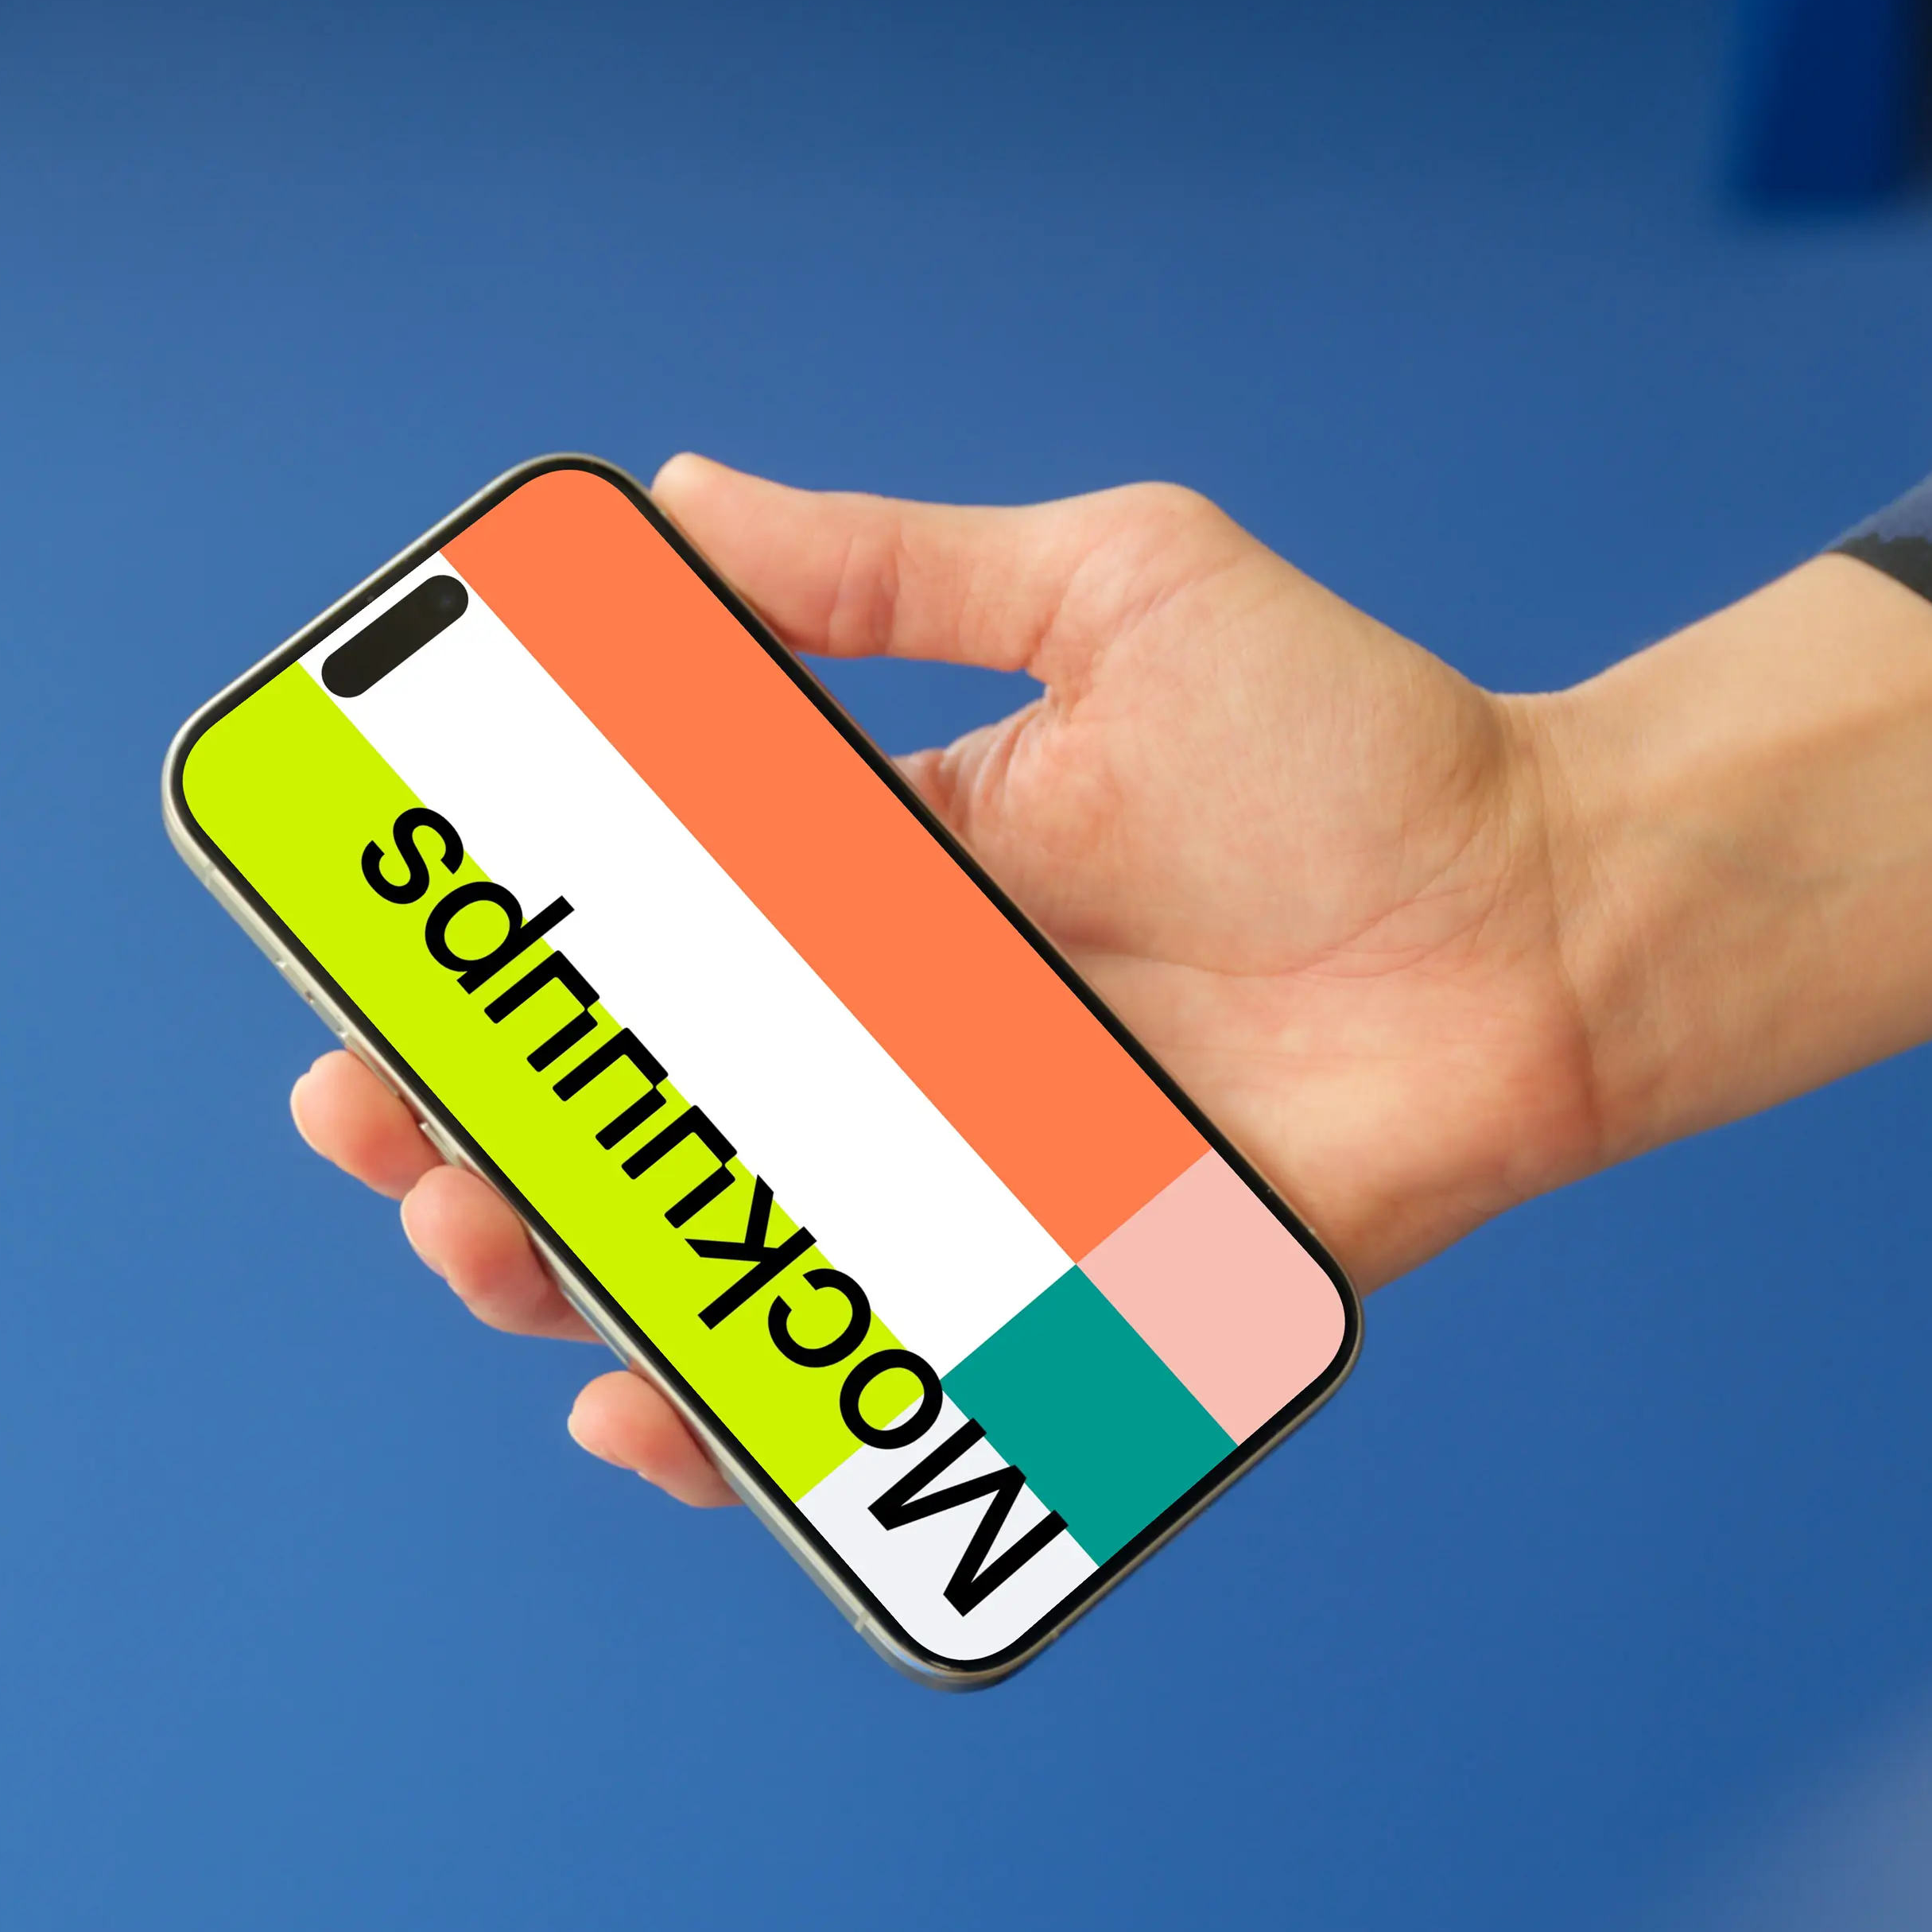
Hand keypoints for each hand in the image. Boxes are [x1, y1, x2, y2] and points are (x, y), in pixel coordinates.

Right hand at [289, 455, 1608, 1503]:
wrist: (1565, 908)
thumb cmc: (1361, 746)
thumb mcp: (1115, 594)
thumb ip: (892, 567)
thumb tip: (671, 497)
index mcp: (886, 891)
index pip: (641, 941)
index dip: (492, 964)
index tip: (366, 965)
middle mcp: (906, 1054)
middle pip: (639, 1124)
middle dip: (476, 1138)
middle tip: (390, 1127)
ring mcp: (976, 1189)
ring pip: (723, 1267)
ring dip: (572, 1272)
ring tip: (491, 1243)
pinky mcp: (1070, 1304)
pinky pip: (885, 1392)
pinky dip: (757, 1434)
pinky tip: (654, 1413)